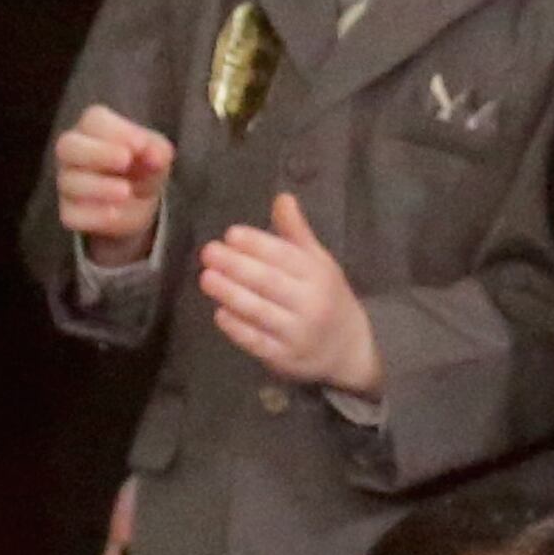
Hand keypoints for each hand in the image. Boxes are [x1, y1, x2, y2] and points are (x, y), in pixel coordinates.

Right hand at [53, 106, 174, 265]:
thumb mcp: (158, 152)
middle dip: (97, 153)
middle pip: (67, 145)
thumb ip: (156, 149)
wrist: (140, 201)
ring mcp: (67, 182)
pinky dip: (94, 215)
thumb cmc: (144, 165)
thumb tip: (151, 154)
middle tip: (125, 161)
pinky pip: (72, 214)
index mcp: (93, 129)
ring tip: (126, 192)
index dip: (116, 130)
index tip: (141, 144)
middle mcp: (73, 153)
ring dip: (99, 186)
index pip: (93, 120)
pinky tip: (115, 213)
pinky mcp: (68, 212)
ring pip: (69, 182)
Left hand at [201, 193, 381, 395]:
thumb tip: (282, 197)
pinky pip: (257, 342)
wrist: (347, 347)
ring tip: (206, 277)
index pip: (285, 256)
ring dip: (230, 294)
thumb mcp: (318, 262)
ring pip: (260, 311)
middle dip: (237, 266)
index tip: (231, 233)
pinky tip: (219, 313)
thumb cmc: (325, 297)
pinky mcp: (284, 357)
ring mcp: (297, 332)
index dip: (257, 244)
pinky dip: (237, 328)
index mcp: (319, 274)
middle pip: (269, 281)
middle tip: (208, 252)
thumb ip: (296, 233)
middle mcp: (311, 302)